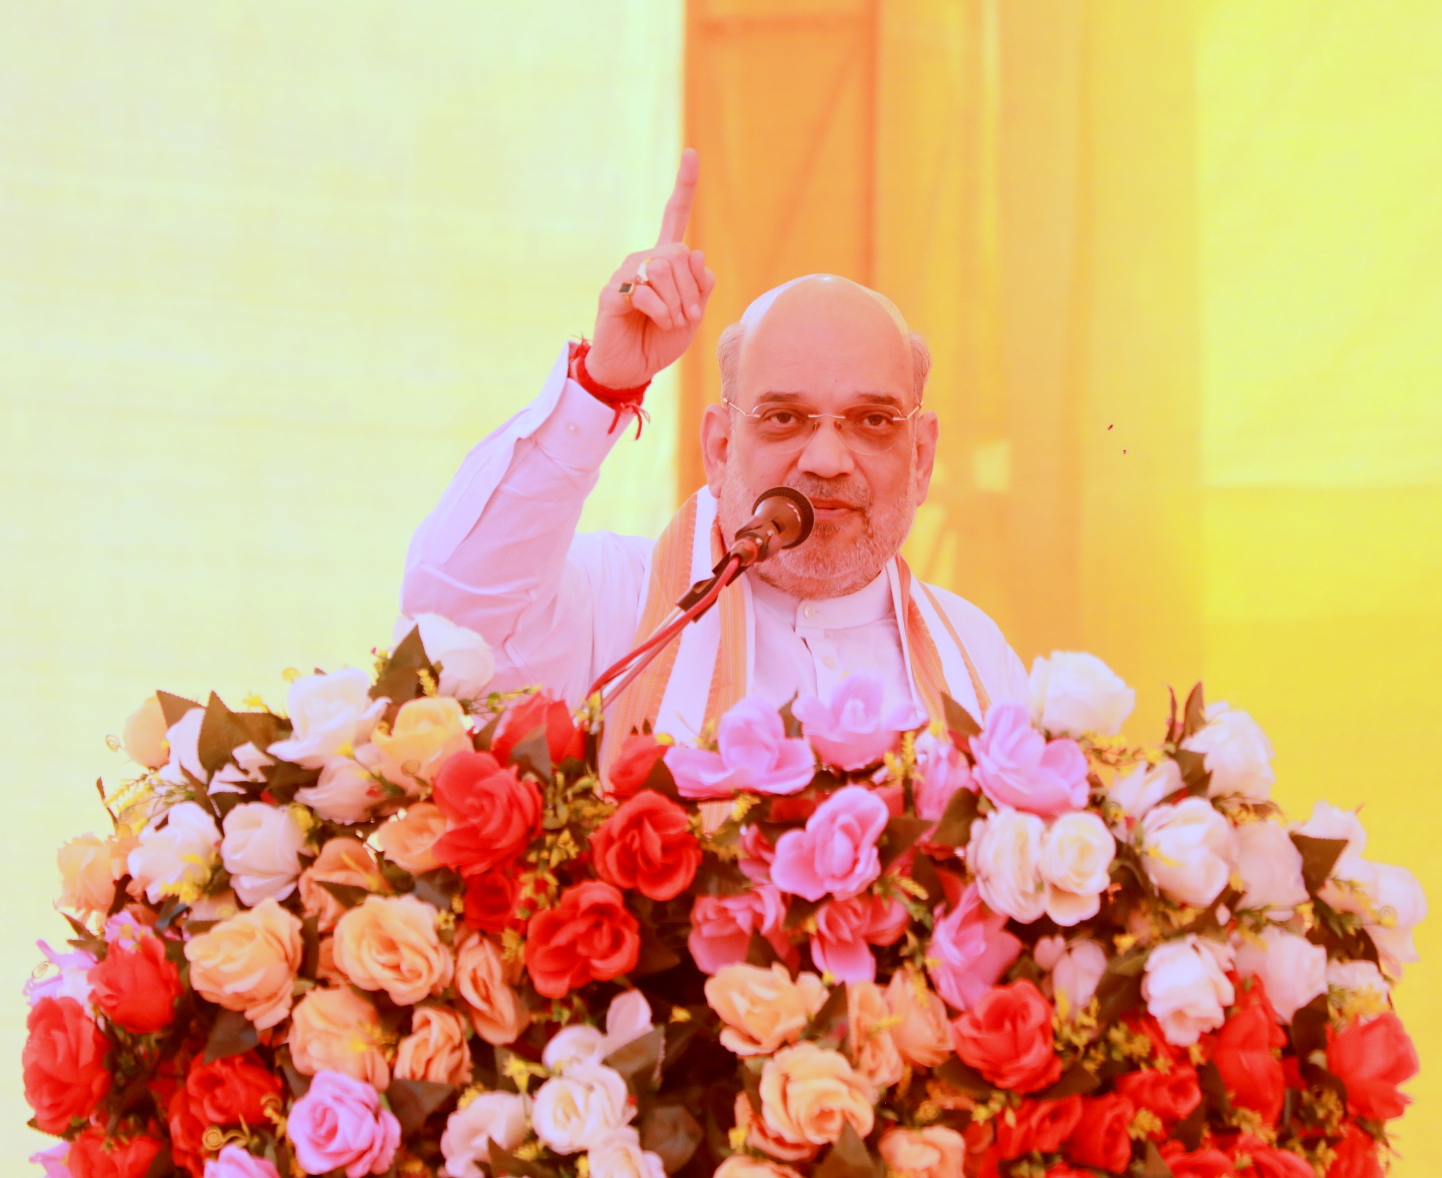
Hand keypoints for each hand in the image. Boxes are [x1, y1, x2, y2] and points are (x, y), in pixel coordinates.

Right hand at [585, 148, 716, 389]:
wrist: (631, 370)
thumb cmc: (660, 341)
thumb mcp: (693, 314)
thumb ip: (701, 285)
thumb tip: (696, 253)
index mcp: (666, 260)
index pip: (675, 215)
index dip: (684, 186)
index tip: (691, 154)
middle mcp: (645, 259)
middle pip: (680, 253)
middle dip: (692, 290)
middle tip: (689, 317)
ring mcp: (627, 274)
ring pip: (665, 268)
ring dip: (678, 303)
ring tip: (673, 323)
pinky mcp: (614, 293)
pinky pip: (647, 291)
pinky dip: (662, 311)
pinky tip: (658, 323)